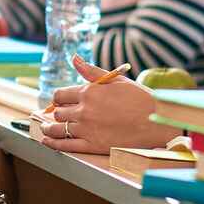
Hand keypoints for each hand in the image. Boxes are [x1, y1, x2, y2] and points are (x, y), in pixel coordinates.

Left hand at [41, 55, 176, 154]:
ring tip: (46, 129)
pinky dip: (52, 144)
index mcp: (89, 92)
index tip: (60, 101)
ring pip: (58, 129)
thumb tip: (74, 58)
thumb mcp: (116, 80)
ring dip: (49, 128)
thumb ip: (92, 71)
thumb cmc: (140, 99)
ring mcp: (87, 129)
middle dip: (57, 113)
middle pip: (58, 112)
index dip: (58, 99)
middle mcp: (84, 110)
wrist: (157, 123)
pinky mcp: (92, 145)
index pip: (61, 95)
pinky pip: (65, 145)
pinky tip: (47, 141)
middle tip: (57, 116)